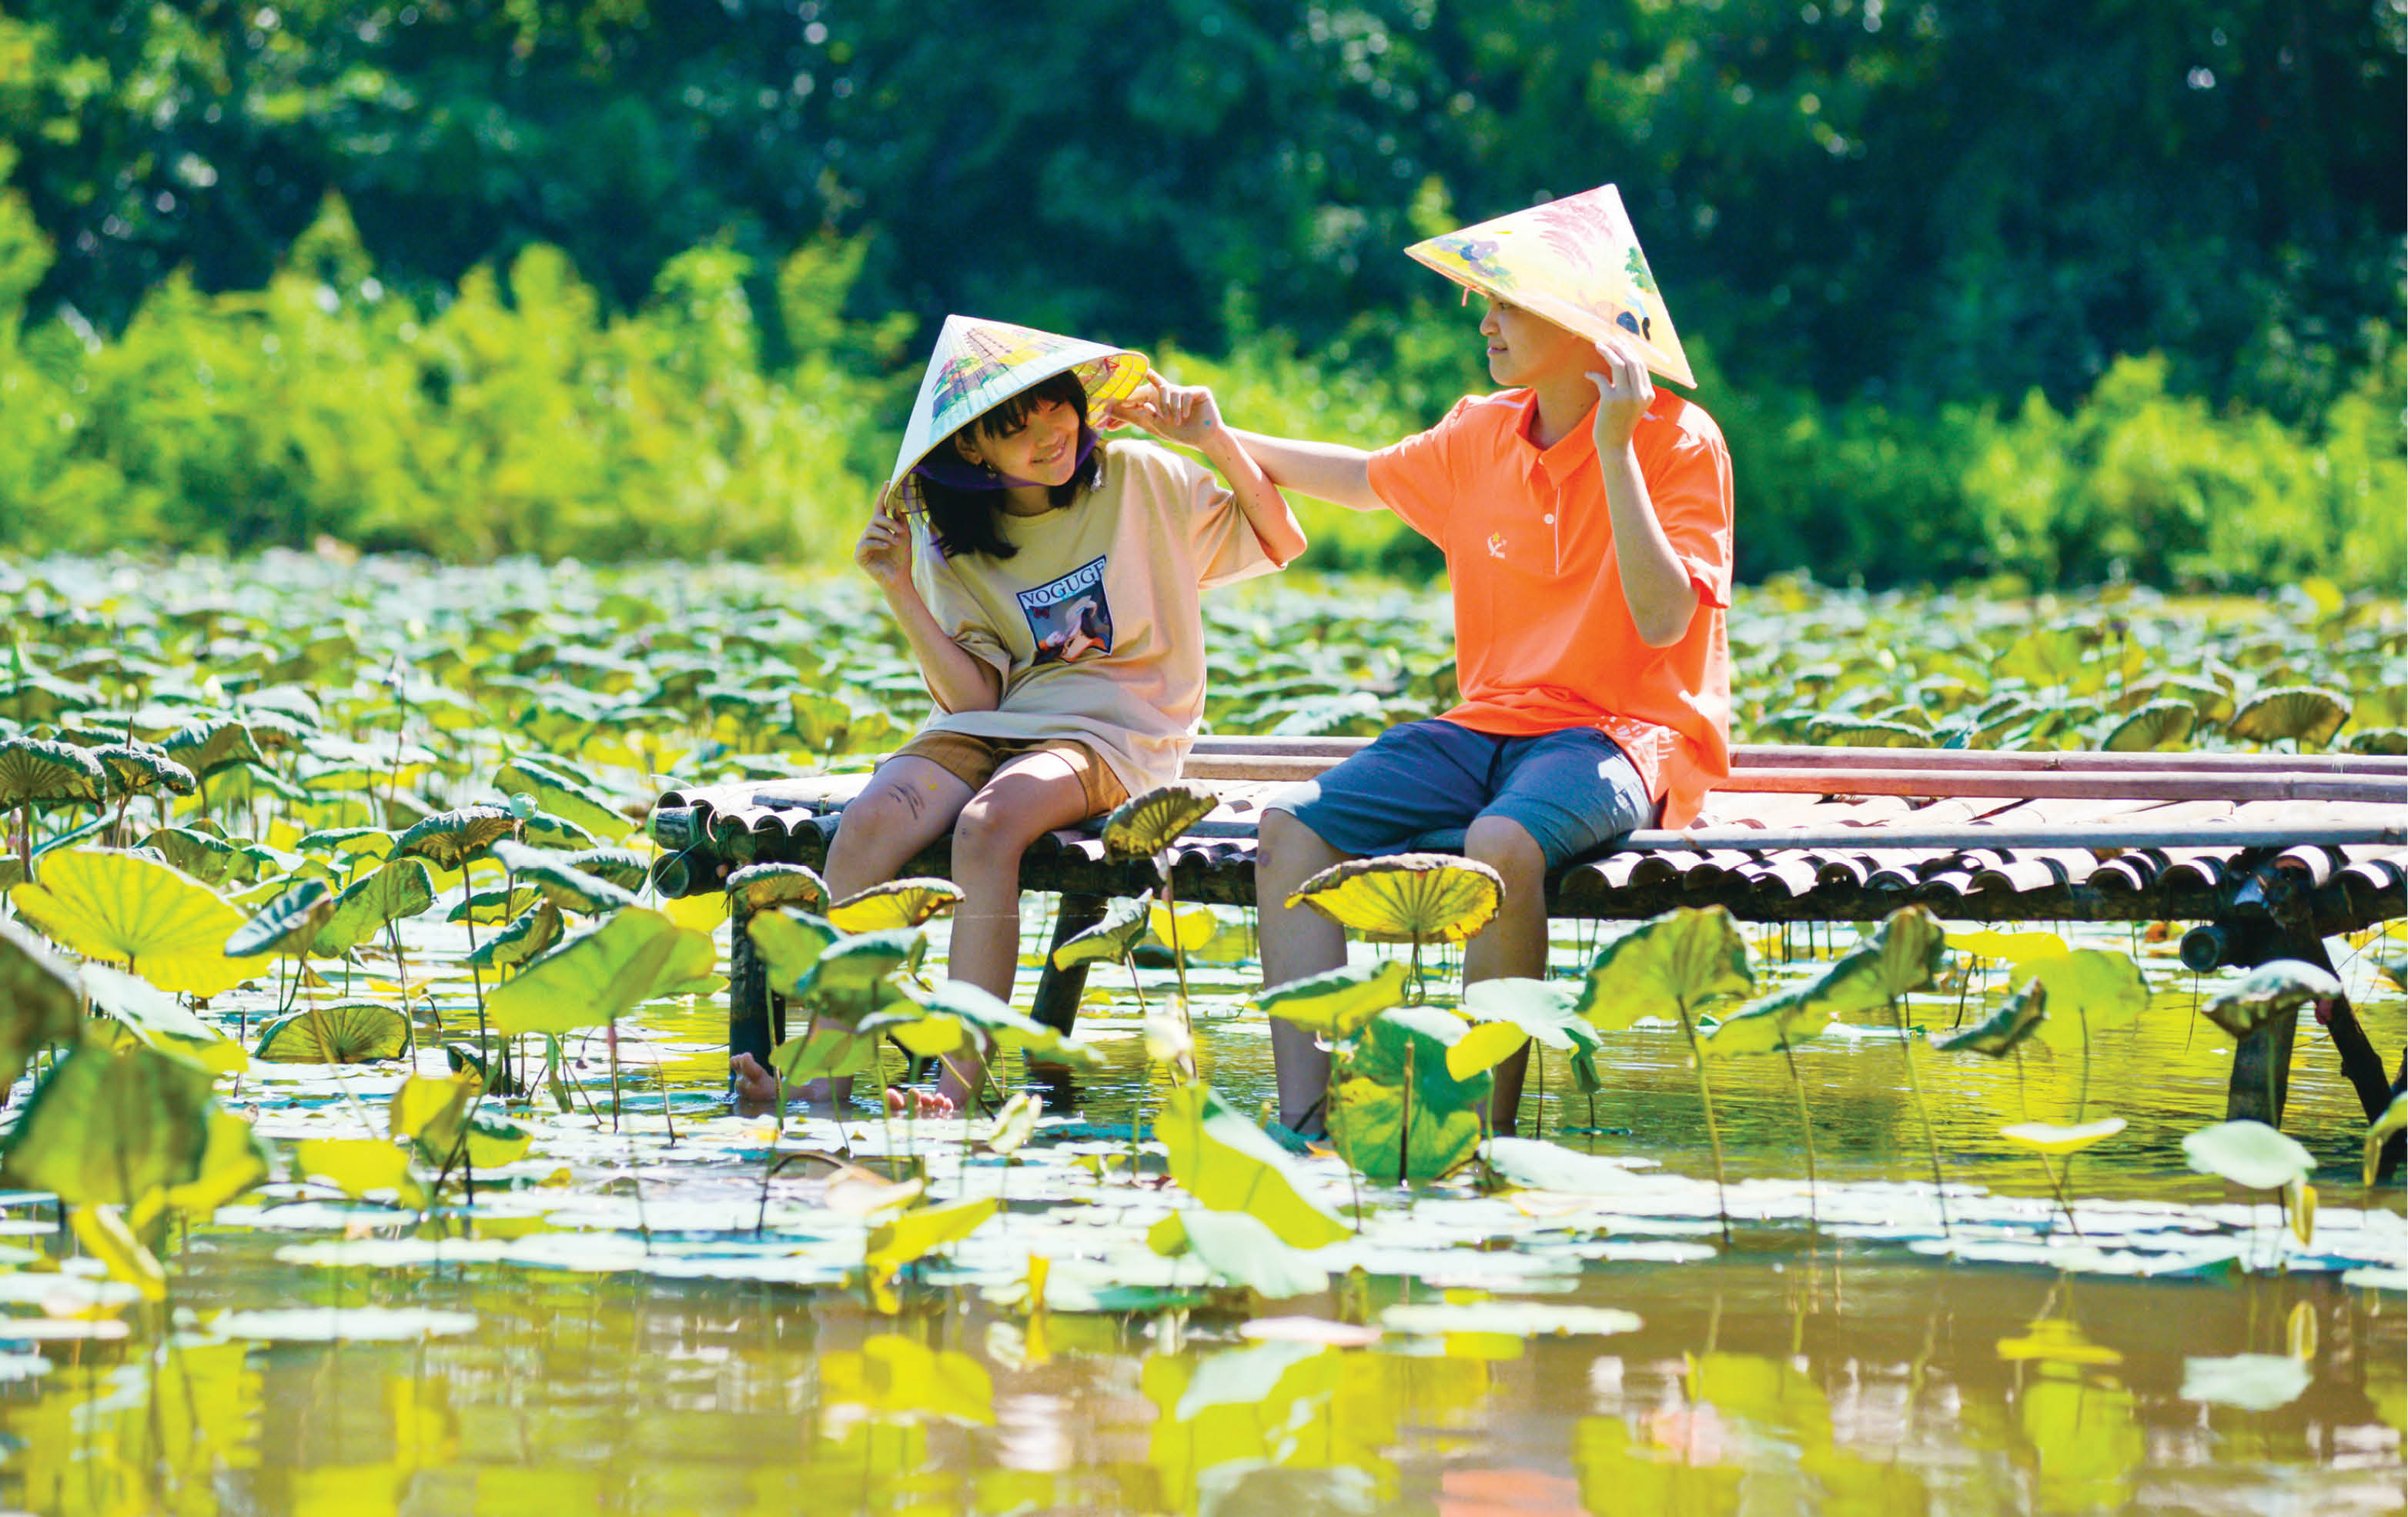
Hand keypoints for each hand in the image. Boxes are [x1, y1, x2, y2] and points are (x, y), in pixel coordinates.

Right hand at [854, 479, 913, 591]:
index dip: (883, 495)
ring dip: (886, 534)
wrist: (899, 577)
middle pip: (875, 519)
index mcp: (880, 528)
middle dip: (888, 522)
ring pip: (871, 530)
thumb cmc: (901, 558)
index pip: (880, 508)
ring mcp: (863, 544)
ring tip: (895, 542)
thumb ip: (900, 521)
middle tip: (900, 530)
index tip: (888, 482)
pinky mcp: (859, 555)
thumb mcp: (904, 536)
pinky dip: (878, 543)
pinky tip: (887, 546)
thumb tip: (896, 504)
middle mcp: (869, 534)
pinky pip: (866, 543)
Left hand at [1102, 367, 1225, 449]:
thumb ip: (1151, 417)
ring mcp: (1190, 391)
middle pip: (1164, 388)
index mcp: (1169, 400)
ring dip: (1174, 409)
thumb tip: (1145, 405)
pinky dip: (1184, 406)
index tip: (1145, 369)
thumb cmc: (1183, 434)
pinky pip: (1187, 394)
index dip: (1152, 377)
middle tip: (1166, 418)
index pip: (1158, 385)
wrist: (1204, 439)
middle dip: (1163, 403)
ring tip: (1178, 421)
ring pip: (1175, 392)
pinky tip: (1186, 416)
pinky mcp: (1201, 392)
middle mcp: (1179, 393)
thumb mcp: (1162, 427)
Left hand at [1585, 335, 1654, 454]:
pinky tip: (1588, 374)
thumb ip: (1634, 387)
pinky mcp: (1611, 400)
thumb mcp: (1634, 405)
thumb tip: (1623, 364)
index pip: (1641, 365)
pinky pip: (1601, 378)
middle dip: (1619, 347)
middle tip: (1608, 341)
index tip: (1619, 343)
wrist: (1616, 445)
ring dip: (1607, 352)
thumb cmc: (1621, 424)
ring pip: (1619, 364)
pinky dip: (1594, 374)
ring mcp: (1626, 396)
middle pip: (1632, 361)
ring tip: (1598, 346)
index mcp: (1649, 394)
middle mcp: (1641, 394)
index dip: (1629, 351)